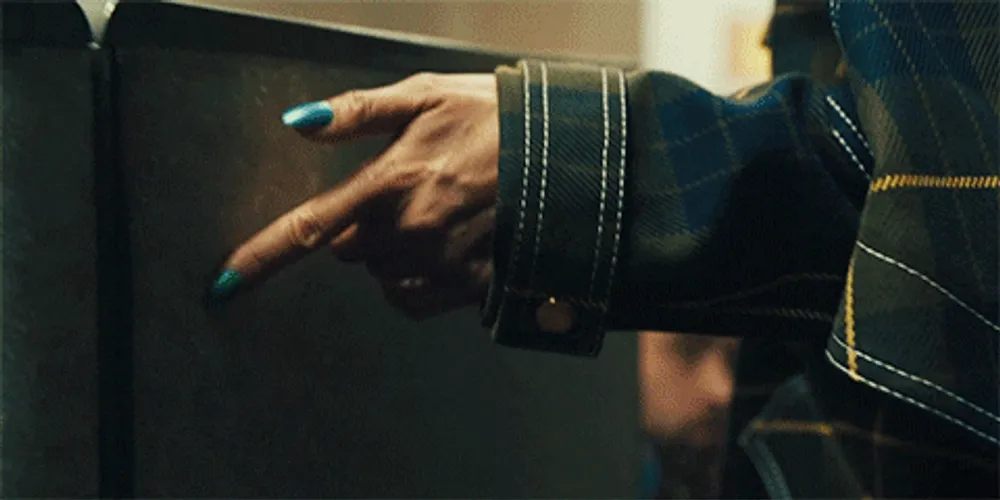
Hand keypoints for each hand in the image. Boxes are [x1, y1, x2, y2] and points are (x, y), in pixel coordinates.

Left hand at [207, 73, 498, 319]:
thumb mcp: (426, 95)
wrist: (565, 157)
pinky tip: (441, 247)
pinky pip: (409, 297)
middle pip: (348, 250)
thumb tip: (297, 124)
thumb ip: (356, 112)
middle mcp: (410, 231)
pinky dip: (411, 279)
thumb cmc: (493, 118)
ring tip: (435, 212)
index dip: (261, 258)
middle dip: (362, 225)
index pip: (310, 228)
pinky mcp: (464, 288)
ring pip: (379, 273)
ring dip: (390, 250)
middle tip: (405, 190)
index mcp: (391, 181)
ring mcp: (439, 264)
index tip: (223, 286)